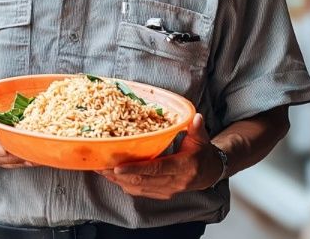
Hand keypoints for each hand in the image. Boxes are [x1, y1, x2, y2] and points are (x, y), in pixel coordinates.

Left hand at [99, 113, 222, 198]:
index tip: (118, 166)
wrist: (208, 173)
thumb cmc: (201, 152)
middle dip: (119, 175)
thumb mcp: (201, 138)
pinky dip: (125, 184)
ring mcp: (167, 190)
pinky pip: (140, 191)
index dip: (136, 169)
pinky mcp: (161, 194)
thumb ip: (196, 128)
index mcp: (183, 167)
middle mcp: (173, 182)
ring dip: (118, 181)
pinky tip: (113, 177)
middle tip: (101, 166)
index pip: (156, 169)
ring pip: (138, 188)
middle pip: (142, 180)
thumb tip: (196, 117)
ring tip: (102, 170)